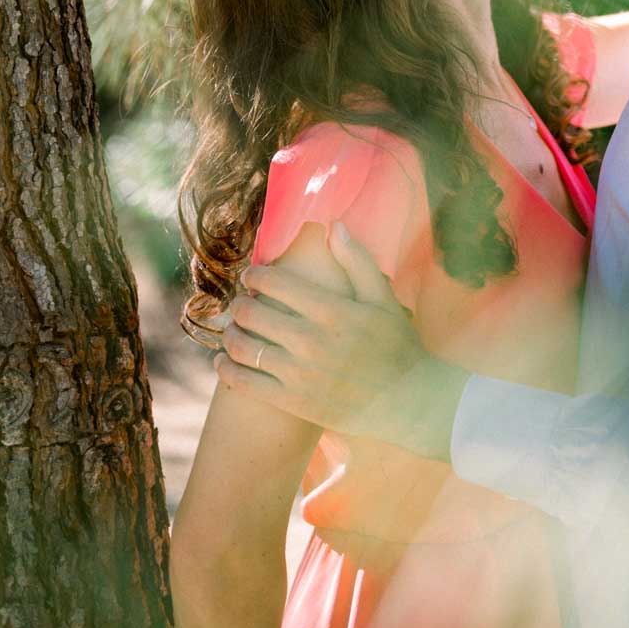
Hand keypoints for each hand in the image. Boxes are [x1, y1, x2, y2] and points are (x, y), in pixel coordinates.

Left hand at [215, 227, 465, 459]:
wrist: (406, 401)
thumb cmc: (395, 345)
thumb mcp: (382, 298)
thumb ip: (357, 261)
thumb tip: (333, 225)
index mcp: (332, 310)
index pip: (275, 283)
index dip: (255, 276)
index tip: (251, 277)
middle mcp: (311, 340)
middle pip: (251, 313)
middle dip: (238, 303)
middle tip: (238, 302)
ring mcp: (299, 373)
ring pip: (243, 347)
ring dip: (228, 334)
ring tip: (230, 329)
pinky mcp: (292, 401)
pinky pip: (245, 382)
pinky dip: (226, 368)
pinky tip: (222, 361)